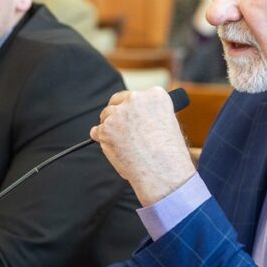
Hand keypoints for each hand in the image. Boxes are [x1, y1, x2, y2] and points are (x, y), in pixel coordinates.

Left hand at [90, 87, 195, 205]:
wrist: (163, 171)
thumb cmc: (169, 154)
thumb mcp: (167, 125)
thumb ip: (149, 116)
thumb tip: (131, 120)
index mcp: (156, 95)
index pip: (137, 96)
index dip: (133, 108)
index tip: (133, 117)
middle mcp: (136, 99)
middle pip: (117, 100)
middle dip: (116, 112)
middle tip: (118, 127)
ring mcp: (119, 113)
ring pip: (106, 116)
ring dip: (109, 128)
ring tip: (122, 144)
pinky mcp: (106, 128)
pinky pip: (96, 132)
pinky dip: (101, 139)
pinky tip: (112, 148)